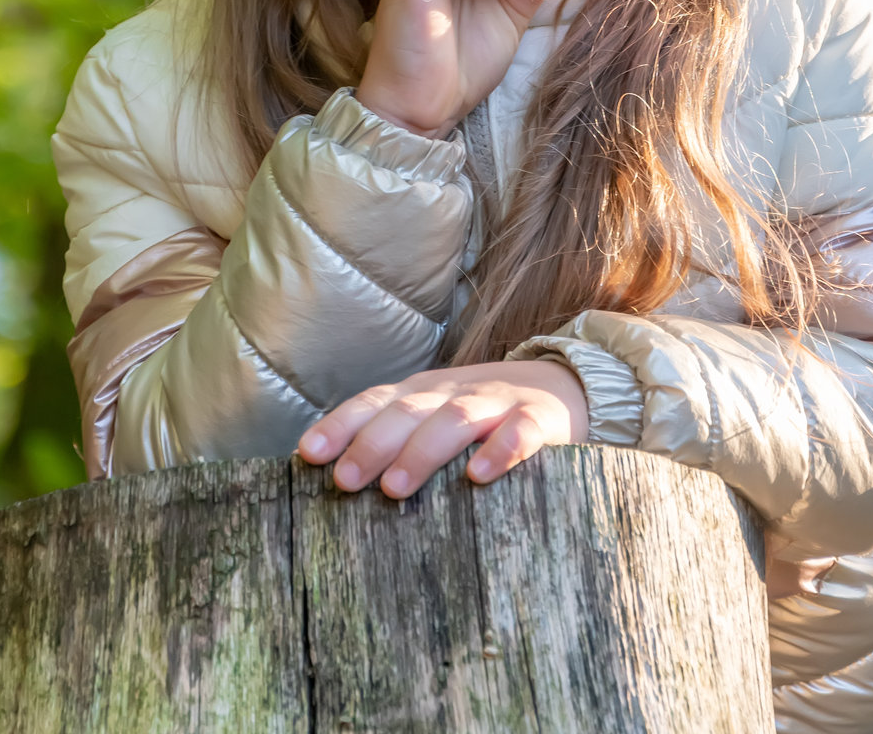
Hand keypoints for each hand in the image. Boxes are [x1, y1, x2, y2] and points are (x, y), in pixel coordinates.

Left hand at [295, 361, 589, 498]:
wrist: (564, 384)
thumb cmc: (484, 417)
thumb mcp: (436, 417)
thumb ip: (396, 438)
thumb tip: (334, 480)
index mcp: (423, 393)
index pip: (374, 402)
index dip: (341, 425)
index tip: (308, 455)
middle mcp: (454, 393)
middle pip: (408, 411)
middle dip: (372, 443)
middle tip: (345, 481)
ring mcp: (497, 403)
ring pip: (456, 419)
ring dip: (423, 450)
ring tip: (395, 488)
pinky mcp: (540, 420)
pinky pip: (520, 433)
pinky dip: (500, 451)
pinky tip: (479, 476)